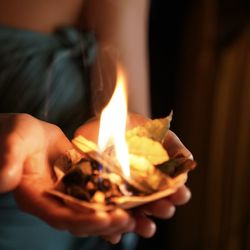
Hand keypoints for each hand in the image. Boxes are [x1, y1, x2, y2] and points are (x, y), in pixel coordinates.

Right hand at [0, 113, 133, 236]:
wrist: (27, 134)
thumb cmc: (14, 135)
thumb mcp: (12, 143)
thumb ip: (8, 160)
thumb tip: (4, 179)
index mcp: (37, 197)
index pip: (62, 216)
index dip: (84, 221)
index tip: (106, 219)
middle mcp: (55, 199)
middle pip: (83, 218)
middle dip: (107, 221)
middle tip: (131, 220)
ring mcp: (70, 191)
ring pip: (95, 208)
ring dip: (115, 213)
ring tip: (139, 216)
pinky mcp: (81, 179)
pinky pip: (99, 191)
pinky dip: (115, 196)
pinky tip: (133, 197)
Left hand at [75, 113, 192, 243]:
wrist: (103, 124)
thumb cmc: (131, 126)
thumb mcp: (153, 130)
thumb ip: (172, 143)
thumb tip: (189, 158)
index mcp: (157, 176)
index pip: (172, 190)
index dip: (178, 194)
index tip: (179, 193)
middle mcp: (143, 189)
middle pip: (157, 206)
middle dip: (163, 209)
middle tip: (163, 207)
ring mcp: (124, 197)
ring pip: (136, 217)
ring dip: (142, 224)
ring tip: (144, 225)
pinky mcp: (104, 201)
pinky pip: (109, 220)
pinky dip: (114, 230)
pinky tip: (116, 234)